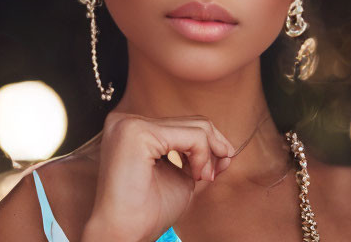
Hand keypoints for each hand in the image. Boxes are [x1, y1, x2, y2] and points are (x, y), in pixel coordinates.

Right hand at [81, 111, 234, 241]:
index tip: (221, 165)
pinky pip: (191, 136)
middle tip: (215, 173)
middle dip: (214, 146)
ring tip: (204, 178)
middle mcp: (127, 121)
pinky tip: (196, 175)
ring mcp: (130, 124)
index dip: (209, 143)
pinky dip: (202, 156)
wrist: (124, 234)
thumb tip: (227, 148)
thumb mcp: (180, 176)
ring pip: (195, 126)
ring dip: (209, 154)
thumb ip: (198, 158)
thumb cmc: (148, 212)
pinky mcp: (139, 132)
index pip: (184, 124)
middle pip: (192, 121)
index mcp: (133, 129)